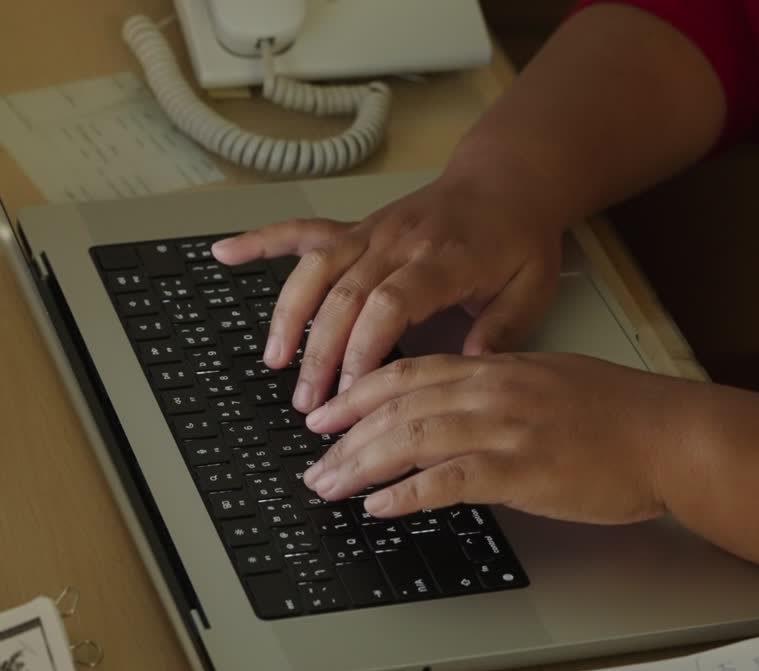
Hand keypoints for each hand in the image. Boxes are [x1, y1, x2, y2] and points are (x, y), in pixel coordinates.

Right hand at [210, 172, 565, 413]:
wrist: (507, 180)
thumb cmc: (518, 236)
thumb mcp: (531, 288)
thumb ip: (501, 332)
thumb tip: (470, 370)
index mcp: (442, 259)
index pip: (388, 303)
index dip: (363, 347)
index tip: (352, 390)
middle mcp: (399, 241)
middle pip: (344, 295)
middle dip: (320, 352)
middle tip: (309, 403)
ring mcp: (373, 231)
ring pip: (316, 269)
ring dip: (289, 314)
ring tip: (274, 360)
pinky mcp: (357, 227)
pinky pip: (303, 232)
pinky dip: (262, 241)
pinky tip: (226, 254)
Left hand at [300, 353, 689, 524]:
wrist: (669, 435)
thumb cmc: (621, 413)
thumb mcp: (551, 380)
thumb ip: (501, 385)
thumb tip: (461, 403)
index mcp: (496, 367)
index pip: (409, 372)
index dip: (359, 393)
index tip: (328, 413)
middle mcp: (491, 390)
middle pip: (397, 404)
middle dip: (345, 434)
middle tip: (313, 460)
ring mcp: (504, 428)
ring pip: (410, 438)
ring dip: (360, 464)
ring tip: (329, 486)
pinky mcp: (521, 470)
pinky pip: (447, 480)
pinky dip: (405, 493)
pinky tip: (379, 506)